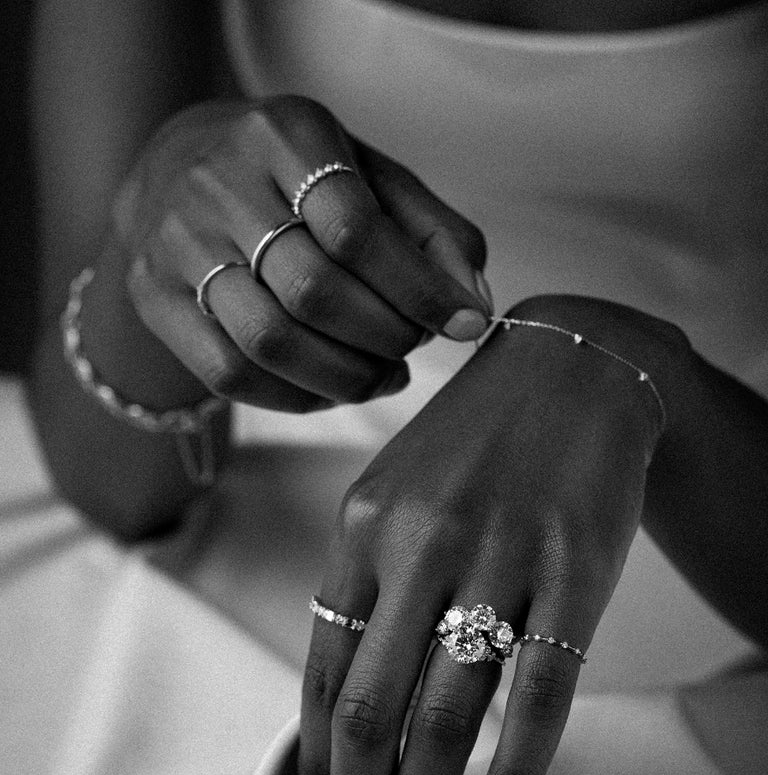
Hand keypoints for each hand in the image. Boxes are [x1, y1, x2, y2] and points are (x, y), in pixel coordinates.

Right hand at [113, 95, 489, 412]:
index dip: (419, 289)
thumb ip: (431, 230)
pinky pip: (230, 373)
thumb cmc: (291, 177)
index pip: (357, 229)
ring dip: (346, 377)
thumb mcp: (367, 176)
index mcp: (281, 135)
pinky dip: (297, 398)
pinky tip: (333, 390)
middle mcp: (218, 184)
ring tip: (384, 376)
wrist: (176, 169)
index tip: (464, 323)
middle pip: (315, 292)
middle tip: (412, 346)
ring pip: (270, 341)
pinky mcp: (154, 297)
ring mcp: (176, 245)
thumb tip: (474, 302)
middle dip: (385, 336)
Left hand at [298, 295, 678, 774]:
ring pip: (448, 708)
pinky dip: (517, 769)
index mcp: (363, 525)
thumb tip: (349, 687)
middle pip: (374, 701)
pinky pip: (539, 690)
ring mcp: (499, 556)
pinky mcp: (572, 570)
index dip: (319, 747)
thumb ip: (367, 579)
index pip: (326, 663)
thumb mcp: (393, 491)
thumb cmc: (472, 442)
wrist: (568, 371)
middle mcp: (419, 543)